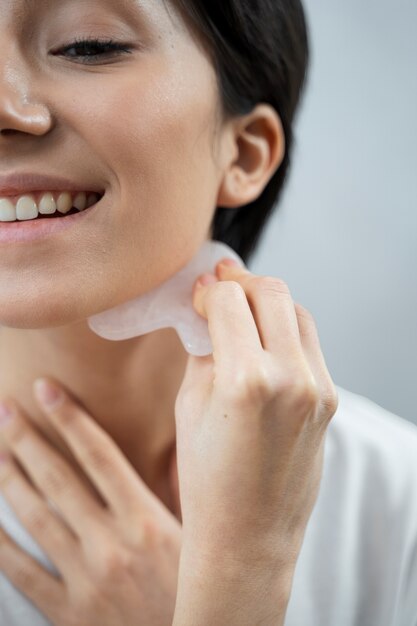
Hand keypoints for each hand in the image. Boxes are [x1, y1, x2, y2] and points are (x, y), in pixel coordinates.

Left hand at [0, 381, 181, 625]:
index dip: (70, 419)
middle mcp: (111, 543)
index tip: (48, 389)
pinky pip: (24, 574)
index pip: (99, 455)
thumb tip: (173, 450)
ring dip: (11, 480)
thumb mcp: (202, 538)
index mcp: (146, 520)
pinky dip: (0, 547)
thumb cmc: (198, 590)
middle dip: (28, 439)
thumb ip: (182, 494)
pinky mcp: (70, 612)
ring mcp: (86, 578)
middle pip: (59, 479)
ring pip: (36, 518)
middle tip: (5, 409)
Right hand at [173, 259, 338, 624]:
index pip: (229, 300)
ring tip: (242, 311)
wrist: (248, 535)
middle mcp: (291, 378)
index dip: (208, 291)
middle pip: (272, 293)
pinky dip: (286, 330)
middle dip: (242, 283)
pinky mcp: (330, 399)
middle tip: (220, 288)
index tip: (197, 298)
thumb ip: (203, 347)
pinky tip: (263, 341)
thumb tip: (208, 309)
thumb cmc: (206, 478)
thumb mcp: (190, 405)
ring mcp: (318, 389)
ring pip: (297, 312)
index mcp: (246, 380)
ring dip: (268, 302)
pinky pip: (309, 344)